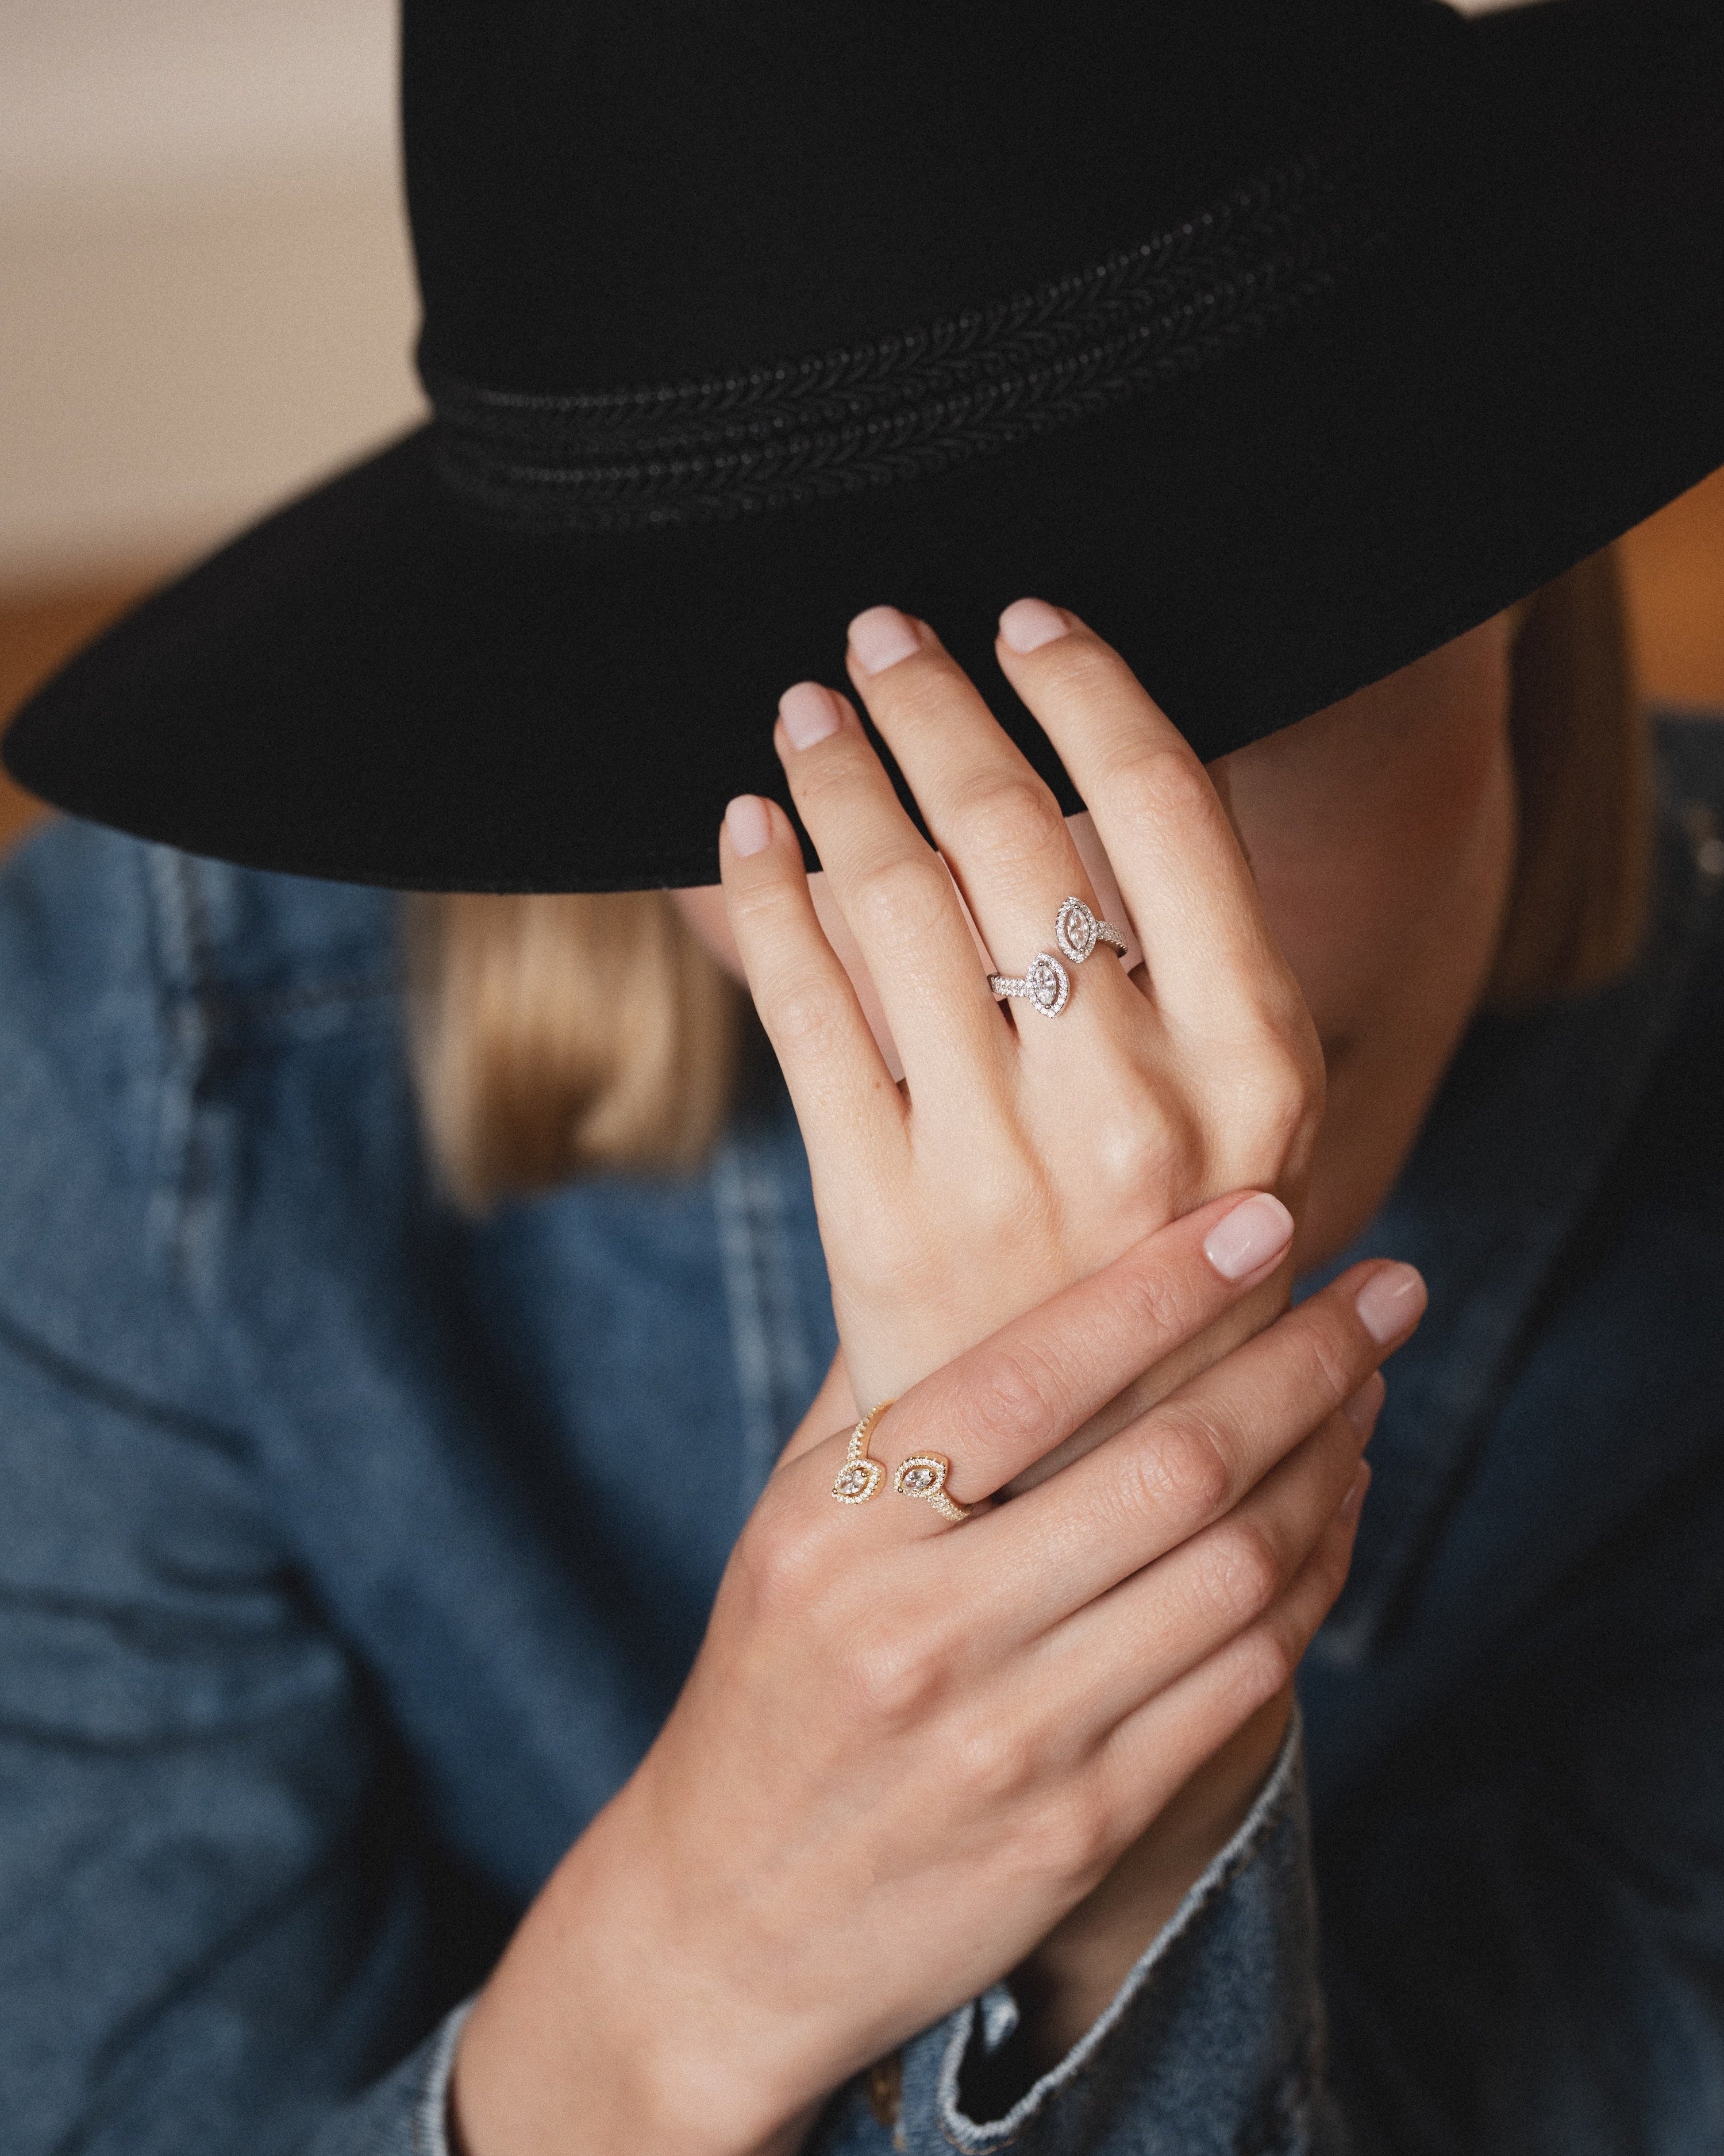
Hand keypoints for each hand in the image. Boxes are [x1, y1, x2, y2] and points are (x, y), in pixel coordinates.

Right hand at [451, 1210, 1422, 2155]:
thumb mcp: (787, 1523)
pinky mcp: (1083, 1830)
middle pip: (1170, 1467)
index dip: (1166, 1286)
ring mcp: (1012, 1740)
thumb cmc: (772, 1686)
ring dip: (1329, 1463)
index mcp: (841, 1530)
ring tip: (1370, 1386)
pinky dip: (1312, 1580)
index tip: (1268, 1218)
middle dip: (1305, 1360)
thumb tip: (984, 1246)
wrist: (728, 1927)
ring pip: (1232, 1573)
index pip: (1031, 1376)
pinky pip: (1241, 1681)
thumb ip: (883, 1394)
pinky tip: (1338, 1509)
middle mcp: (923, 1629)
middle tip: (1387, 1288)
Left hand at [717, 601, 1323, 1426]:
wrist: (1086, 1485)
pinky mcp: (880, 1218)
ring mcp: (1001, 1168)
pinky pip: (802, 1011)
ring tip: (805, 713)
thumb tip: (1082, 769)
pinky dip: (761, 898)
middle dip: (937, 706)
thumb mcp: (1238, 1129)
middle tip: (879, 634)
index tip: (1024, 619)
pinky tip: (739, 829)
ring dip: (839, 780)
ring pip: (898, 904)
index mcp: (1258, 1068)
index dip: (1086, 685)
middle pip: (1016, 833)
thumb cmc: (1169, 1278)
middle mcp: (1139, 1113)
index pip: (1169, 807)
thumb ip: (1180, 972)